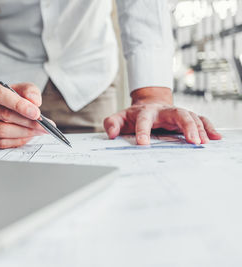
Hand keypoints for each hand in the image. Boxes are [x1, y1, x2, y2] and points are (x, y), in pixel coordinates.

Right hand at [0, 80, 47, 148]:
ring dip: (24, 132)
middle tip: (44, 125)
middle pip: (3, 115)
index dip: (19, 105)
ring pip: (2, 131)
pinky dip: (17, 141)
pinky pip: (0, 143)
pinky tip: (28, 136)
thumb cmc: (5, 96)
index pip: (0, 95)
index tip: (36, 113)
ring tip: (39, 131)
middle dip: (28, 121)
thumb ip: (29, 91)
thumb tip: (35, 102)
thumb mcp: (18, 87)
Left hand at [103, 87, 221, 144]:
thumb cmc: (133, 115)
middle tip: (192, 141)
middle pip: (178, 113)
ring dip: (199, 128)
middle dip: (186, 126)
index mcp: (145, 111)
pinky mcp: (185, 117)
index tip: (142, 143)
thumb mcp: (119, 118)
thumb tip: (111, 134)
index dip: (142, 131)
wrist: (147, 105)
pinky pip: (200, 120)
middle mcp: (164, 110)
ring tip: (203, 142)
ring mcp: (176, 113)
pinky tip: (216, 137)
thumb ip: (112, 124)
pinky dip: (208, 127)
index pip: (144, 119)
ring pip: (191, 116)